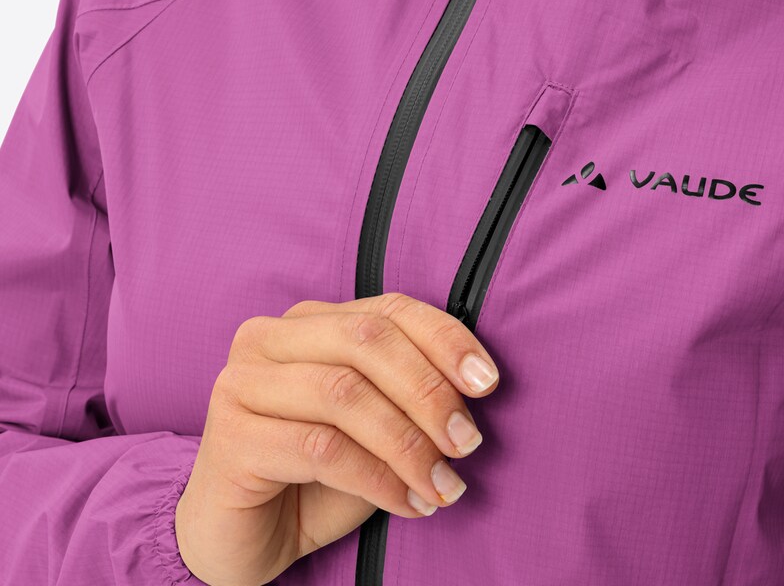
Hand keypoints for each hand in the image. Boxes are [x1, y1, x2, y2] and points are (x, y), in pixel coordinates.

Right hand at [174, 292, 500, 585]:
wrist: (238, 540)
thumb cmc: (312, 478)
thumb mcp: (373, 428)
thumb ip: (406, 395)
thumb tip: (475, 388)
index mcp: (308, 321)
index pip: (388, 309)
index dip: (444, 339)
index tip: (488, 381)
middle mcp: (267, 338)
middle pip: (367, 340)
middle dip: (428, 391)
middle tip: (467, 441)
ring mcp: (241, 383)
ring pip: (345, 393)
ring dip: (408, 443)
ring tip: (443, 483)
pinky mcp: (230, 438)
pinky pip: (321, 448)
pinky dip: (377, 477)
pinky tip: (407, 502)